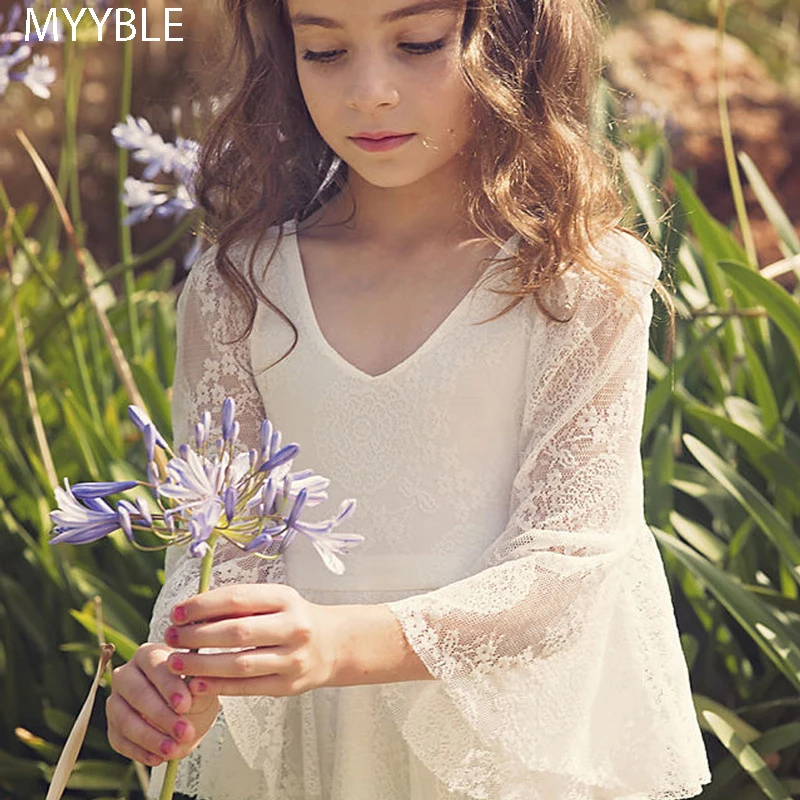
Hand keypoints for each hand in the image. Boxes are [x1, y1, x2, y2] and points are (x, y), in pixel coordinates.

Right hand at [106, 642, 220, 766]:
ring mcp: (116, 700)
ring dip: (150, 737)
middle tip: (184, 732)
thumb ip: (199, 688)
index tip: (185, 704)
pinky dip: (140, 751)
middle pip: (137, 692)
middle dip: (161, 714)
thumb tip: (194, 686)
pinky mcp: (112, 727)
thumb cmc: (195, 694)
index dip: (169, 686)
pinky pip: (120, 740)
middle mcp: (127, 673)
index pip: (155, 665)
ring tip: (173, 750)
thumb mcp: (203, 689)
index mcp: (149, 654)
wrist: (189, 716)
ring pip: (125, 718)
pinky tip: (158, 758)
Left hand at [162, 584, 338, 696]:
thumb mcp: (275, 600)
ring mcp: (292, 659)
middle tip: (170, 637)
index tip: (177, 612)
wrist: (333, 644)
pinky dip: (218, 686)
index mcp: (286, 599)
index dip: (203, 606)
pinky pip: (247, 687)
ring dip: (201, 664)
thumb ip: (240, 604)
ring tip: (175, 662)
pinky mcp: (288, 686)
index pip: (238, 599)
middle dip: (197, 635)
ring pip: (239, 663)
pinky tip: (196, 683)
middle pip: (236, 632)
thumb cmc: (292, 618)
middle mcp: (292, 627)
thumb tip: (191, 612)